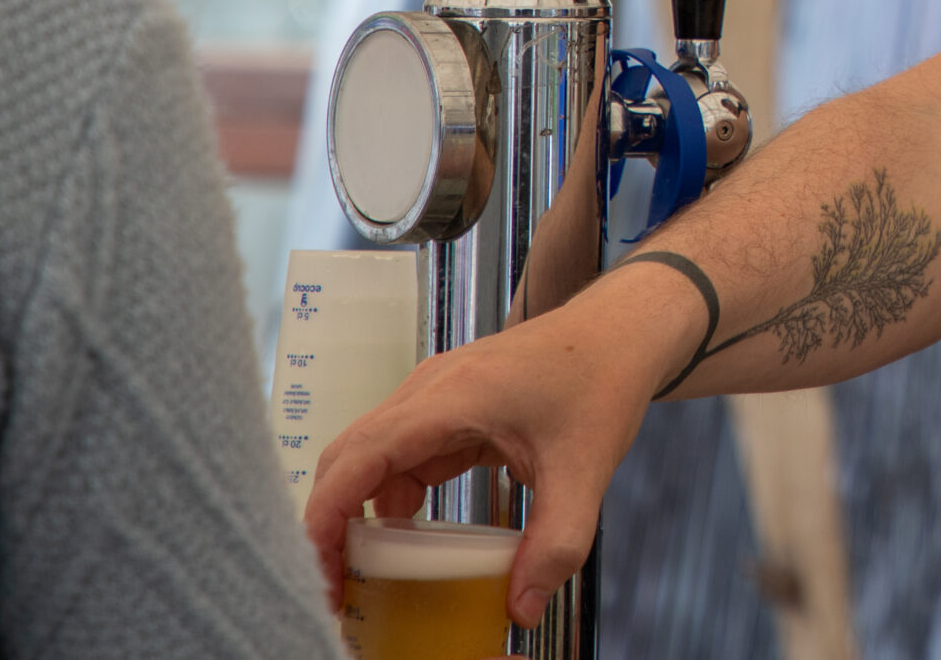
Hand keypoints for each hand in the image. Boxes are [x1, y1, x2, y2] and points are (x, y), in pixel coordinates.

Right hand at [302, 279, 687, 628]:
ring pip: (374, 456)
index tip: (319, 565)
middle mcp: (430, 389)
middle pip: (352, 456)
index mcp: (452, 395)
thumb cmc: (603, 379)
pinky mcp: (450, 406)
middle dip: (333, 521)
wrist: (621, 332)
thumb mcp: (585, 470)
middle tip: (337, 584)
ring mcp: (436, 394)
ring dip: (364, 511)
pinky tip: (409, 536)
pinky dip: (396, 496)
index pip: (361, 454)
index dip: (327, 513)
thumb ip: (555, 543)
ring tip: (366, 572)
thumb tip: (521, 608)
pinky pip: (405, 454)